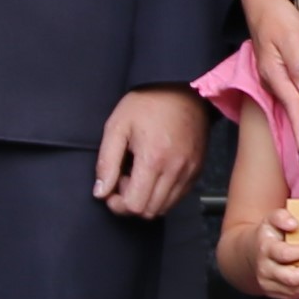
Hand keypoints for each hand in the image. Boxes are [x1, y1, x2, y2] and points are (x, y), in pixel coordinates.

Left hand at [94, 84, 209, 220]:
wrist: (183, 87)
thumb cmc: (147, 103)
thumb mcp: (117, 126)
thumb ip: (106, 162)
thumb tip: (100, 193)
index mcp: (153, 159)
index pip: (135, 206)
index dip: (118, 203)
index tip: (112, 187)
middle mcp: (176, 170)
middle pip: (150, 211)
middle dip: (132, 202)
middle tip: (125, 179)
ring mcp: (190, 171)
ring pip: (165, 207)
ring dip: (148, 199)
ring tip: (140, 175)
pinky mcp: (198, 169)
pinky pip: (180, 196)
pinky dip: (164, 194)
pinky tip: (155, 173)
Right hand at [239, 0, 298, 116]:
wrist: (263, 3)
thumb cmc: (277, 18)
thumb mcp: (292, 38)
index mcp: (274, 74)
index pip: (292, 106)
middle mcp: (273, 80)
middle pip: (291, 109)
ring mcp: (275, 76)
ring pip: (293, 100)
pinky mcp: (281, 71)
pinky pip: (293, 90)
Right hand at [250, 195, 298, 298]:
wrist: (250, 253)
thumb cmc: (267, 235)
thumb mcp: (271, 220)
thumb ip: (281, 217)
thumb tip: (294, 224)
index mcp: (265, 249)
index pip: (283, 254)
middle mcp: (265, 269)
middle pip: (289, 277)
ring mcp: (268, 283)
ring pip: (292, 290)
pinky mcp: (273, 292)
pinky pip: (292, 295)